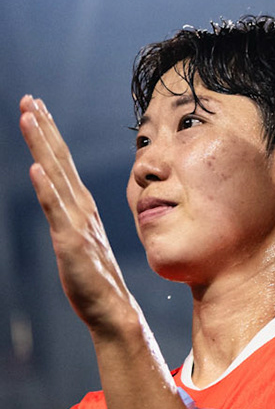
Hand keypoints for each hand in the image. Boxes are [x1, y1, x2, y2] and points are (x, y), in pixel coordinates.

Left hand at [18, 96, 140, 337]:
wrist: (112, 309)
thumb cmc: (94, 278)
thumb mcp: (78, 240)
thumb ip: (69, 218)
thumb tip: (60, 202)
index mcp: (80, 205)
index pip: (61, 162)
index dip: (49, 135)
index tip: (36, 108)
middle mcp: (80, 207)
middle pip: (59, 160)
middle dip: (43, 129)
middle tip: (29, 100)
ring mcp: (77, 223)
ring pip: (56, 176)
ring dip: (42, 146)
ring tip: (28, 119)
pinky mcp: (71, 242)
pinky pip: (57, 211)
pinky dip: (47, 189)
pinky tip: (36, 170)